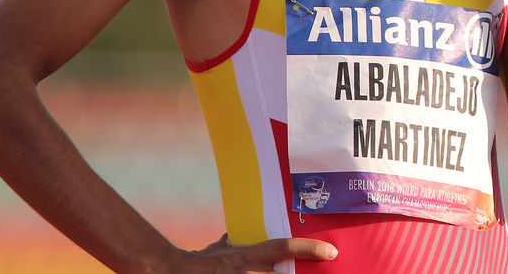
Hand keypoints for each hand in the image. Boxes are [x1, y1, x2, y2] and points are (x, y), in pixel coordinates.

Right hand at [189, 233, 337, 271]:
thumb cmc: (198, 262)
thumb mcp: (218, 249)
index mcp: (250, 256)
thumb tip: (231, 237)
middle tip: (326, 272)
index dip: (310, 249)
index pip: (284, 247)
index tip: (332, 253)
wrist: (175, 271)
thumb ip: (231, 243)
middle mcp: (251, 272)